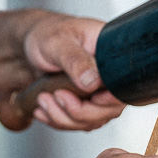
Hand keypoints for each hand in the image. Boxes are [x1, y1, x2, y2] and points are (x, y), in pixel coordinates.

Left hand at [21, 14, 125, 130]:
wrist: (33, 43)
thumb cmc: (47, 33)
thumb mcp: (58, 42)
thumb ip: (75, 60)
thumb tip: (93, 82)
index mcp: (113, 54)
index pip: (124, 86)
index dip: (108, 99)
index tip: (85, 96)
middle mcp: (111, 76)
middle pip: (109, 110)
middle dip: (78, 111)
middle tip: (56, 95)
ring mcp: (100, 93)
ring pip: (92, 121)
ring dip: (63, 118)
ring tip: (43, 99)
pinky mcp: (87, 104)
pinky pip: (79, 123)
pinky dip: (58, 121)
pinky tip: (42, 110)